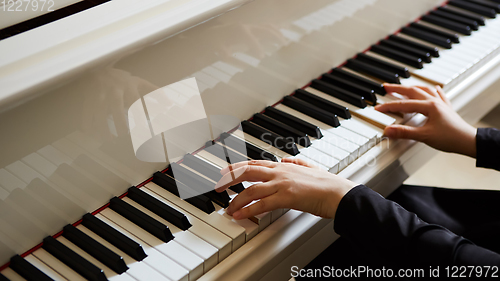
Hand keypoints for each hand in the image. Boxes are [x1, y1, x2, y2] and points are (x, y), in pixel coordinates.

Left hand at [214, 158, 357, 219]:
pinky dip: (248, 210)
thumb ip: (296, 162)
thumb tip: (285, 159)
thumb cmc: (326, 183)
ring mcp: (282, 184)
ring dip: (236, 200)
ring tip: (229, 209)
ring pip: (251, 190)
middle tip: (218, 187)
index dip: (237, 167)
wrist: (338, 193)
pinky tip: (240, 215)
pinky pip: (262, 204)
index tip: (225, 171)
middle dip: (229, 179)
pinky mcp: (286, 197)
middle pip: (247, 172)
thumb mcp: (309, 167)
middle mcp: (279, 172)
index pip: (254, 164)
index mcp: (283, 166)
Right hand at [375, 84, 476, 157]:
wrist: (468, 141)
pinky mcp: (446, 109)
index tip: (378, 107)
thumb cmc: (451, 138)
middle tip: (386, 87)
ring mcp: (441, 104)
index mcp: (429, 106)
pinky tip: (433, 88)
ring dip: (412, 87)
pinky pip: (439, 95)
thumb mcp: (424, 136)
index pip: (404, 104)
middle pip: (413, 91)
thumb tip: (388, 130)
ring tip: (404, 87)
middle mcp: (435, 102)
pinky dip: (433, 91)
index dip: (389, 106)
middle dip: (398, 88)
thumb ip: (404, 132)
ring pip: (425, 90)